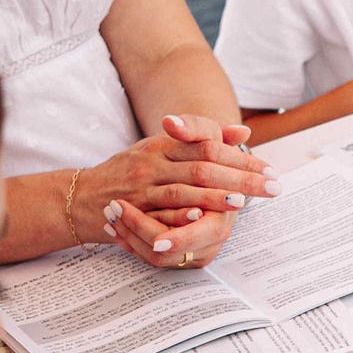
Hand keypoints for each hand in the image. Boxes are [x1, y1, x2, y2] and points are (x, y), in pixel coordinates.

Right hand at [76, 114, 273, 267]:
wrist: (81, 196)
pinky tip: (200, 218)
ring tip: (243, 202)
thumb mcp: (162, 149)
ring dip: (214, 197)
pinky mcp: (131, 211)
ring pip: (182, 190)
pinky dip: (179, 215)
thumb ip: (201, 140)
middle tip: (272, 186)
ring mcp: (141, 187)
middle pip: (202, 166)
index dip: (240, 157)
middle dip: (240, 178)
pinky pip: (157, 214)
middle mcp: (152, 163)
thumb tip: (243, 133)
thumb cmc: (128, 173)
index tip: (269, 169)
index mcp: (163, 144)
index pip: (208, 145)